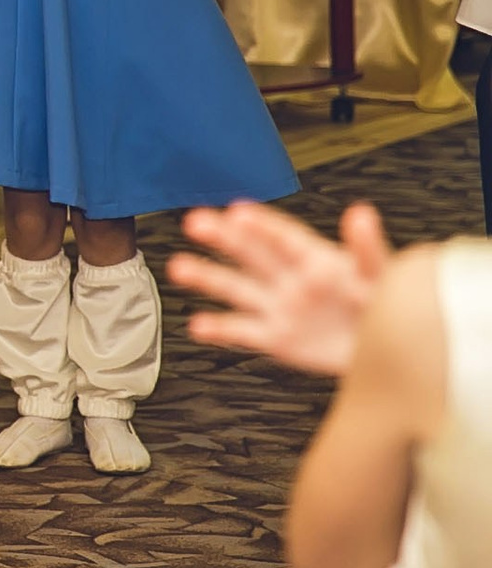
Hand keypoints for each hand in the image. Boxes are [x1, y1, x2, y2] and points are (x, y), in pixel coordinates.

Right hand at [167, 200, 393, 377]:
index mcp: (317, 260)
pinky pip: (243, 332)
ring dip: (207, 277)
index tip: (238, 211)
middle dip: (223, 238)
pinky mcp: (276, 339)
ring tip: (178, 266)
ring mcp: (280, 308)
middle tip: (195, 221)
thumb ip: (368, 249)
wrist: (390, 356)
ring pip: (237, 289)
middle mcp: (291, 280)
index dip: (262, 224)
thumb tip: (361, 213)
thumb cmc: (390, 309)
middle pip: (252, 255)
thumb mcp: (384, 278)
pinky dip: (219, 329)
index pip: (284, 237)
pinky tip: (197, 325)